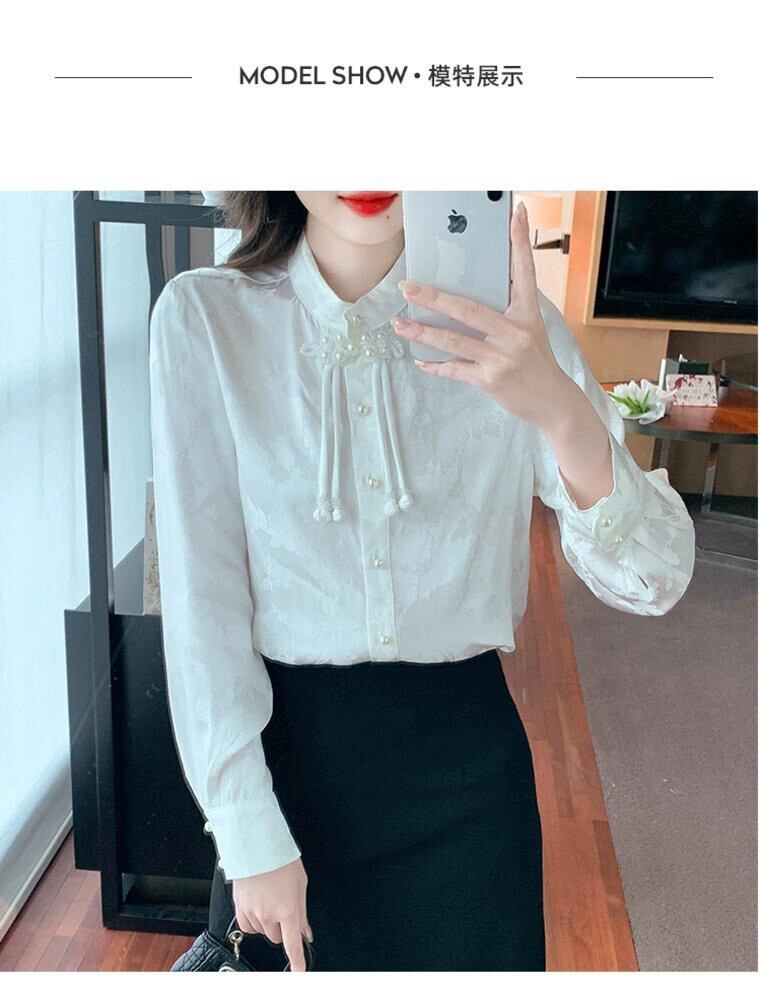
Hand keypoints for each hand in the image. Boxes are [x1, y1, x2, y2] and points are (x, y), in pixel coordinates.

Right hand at [232, 858, 311, 971]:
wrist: (257, 844)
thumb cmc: (281, 859)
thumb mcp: (300, 884)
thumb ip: (301, 912)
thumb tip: (305, 932)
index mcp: (288, 908)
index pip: (293, 944)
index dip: (297, 961)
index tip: (299, 972)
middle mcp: (269, 913)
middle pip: (277, 937)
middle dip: (281, 927)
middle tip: (282, 907)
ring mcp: (253, 911)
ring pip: (262, 931)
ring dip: (267, 922)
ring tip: (269, 898)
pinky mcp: (240, 907)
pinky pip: (247, 926)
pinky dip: (253, 921)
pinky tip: (257, 904)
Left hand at [391, 199, 572, 433]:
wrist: (552, 401)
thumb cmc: (537, 361)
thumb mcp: (530, 328)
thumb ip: (507, 308)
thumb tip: (476, 287)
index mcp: (527, 314)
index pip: (524, 271)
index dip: (519, 241)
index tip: (514, 213)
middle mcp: (515, 333)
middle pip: (468, 310)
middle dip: (434, 298)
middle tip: (407, 288)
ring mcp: (501, 358)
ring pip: (453, 341)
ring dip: (422, 333)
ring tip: (399, 325)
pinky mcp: (490, 380)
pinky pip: (454, 370)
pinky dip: (435, 366)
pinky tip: (419, 360)